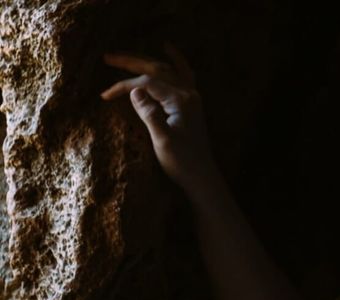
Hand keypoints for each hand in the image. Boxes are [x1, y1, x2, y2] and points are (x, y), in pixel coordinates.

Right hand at [101, 43, 221, 197]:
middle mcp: (188, 95)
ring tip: (127, 55)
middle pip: (158, 69)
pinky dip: (176, 61)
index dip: (124, 86)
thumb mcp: (162, 140)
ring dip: (147, 61)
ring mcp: (192, 98)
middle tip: (108, 57)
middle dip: (132, 62)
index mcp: (181, 101)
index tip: (105, 95)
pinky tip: (167, 49)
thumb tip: (134, 90)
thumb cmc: (182, 162)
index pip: (147, 84)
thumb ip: (149, 113)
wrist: (201, 177)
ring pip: (168, 70)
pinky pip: (184, 75)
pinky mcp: (191, 105)